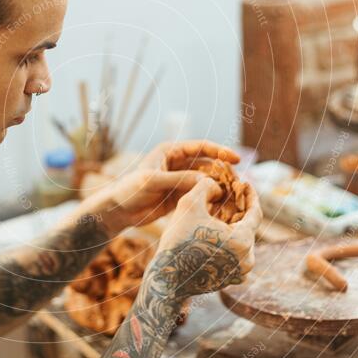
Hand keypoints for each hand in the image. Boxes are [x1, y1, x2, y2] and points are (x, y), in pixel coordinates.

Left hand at [79, 140, 241, 235]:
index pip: (201, 147)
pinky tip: (222, 206)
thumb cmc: (130, 190)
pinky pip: (200, 194)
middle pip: (208, 164)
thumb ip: (179, 179)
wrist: (119, 210)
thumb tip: (207, 181)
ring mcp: (181, 180)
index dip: (220, 151)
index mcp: (171, 151)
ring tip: (233, 196)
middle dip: (223, 172)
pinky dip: (211, 199)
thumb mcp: (153, 181)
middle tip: (238, 183)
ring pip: (206, 181)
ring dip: (219, 187)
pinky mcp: (181, 196)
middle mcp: (178, 163)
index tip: (236, 159)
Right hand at [145, 177, 260, 299]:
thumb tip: (217, 186)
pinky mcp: (231, 279)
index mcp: (243, 241)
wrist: (167, 278)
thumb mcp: (189, 204)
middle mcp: (248, 259)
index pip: (255, 212)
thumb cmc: (178, 241)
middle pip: (248, 227)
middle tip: (229, 197)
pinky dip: (228, 242)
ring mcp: (241, 272)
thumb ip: (206, 186)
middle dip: (238, 211)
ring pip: (242, 241)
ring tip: (220, 215)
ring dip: (233, 227)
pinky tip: (214, 233)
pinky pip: (236, 255)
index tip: (245, 184)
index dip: (250, 195)